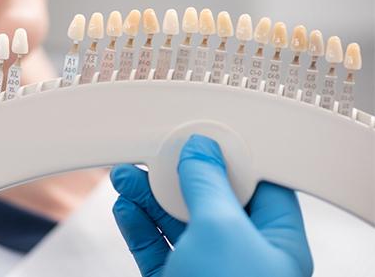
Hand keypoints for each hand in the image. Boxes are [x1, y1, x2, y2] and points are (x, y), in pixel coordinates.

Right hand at [110, 134, 312, 276]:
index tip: (199, 136)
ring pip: (175, 222)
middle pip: (207, 200)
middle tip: (151, 154)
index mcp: (275, 240)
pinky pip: (155, 246)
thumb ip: (208, 184)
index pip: (256, 184)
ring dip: (148, 197)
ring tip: (124, 175)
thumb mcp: (222, 230)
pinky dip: (138, 225)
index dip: (227, 157)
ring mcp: (205, 270)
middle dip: (175, 176)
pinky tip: (125, 206)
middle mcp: (242, 254)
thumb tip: (201, 149)